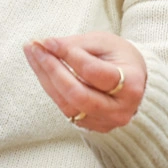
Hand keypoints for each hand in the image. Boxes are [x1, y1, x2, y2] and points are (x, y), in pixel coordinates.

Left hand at [23, 32, 146, 132]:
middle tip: (35, 48)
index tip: (48, 41)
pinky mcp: (93, 126)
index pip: (94, 72)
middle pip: (78, 94)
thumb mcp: (103, 43)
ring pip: (68, 104)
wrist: (134, 81)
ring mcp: (107, 122)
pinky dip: (51, 88)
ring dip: (46, 78)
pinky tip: (41, 69)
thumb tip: (47, 45)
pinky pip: (65, 109)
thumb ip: (76, 44)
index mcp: (131, 85)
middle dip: (52, 70)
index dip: (69, 55)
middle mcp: (120, 109)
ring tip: (33, 54)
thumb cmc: (119, 57)